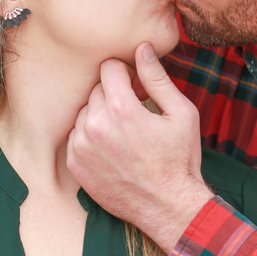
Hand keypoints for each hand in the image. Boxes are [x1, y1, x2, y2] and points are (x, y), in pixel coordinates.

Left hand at [66, 42, 213, 252]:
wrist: (168, 207)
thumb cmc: (179, 160)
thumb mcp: (181, 114)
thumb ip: (157, 78)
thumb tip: (142, 48)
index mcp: (122, 108)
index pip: (109, 68)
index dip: (125, 73)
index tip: (136, 87)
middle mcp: (96, 125)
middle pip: (96, 89)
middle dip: (114, 94)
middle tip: (134, 112)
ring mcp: (82, 145)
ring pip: (85, 111)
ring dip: (101, 115)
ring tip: (125, 134)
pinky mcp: (75, 163)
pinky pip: (76, 135)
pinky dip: (91, 137)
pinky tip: (113, 149)